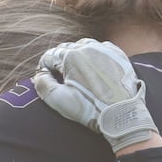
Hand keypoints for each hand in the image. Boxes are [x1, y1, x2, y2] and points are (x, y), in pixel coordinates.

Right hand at [33, 39, 157, 152]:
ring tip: (77, 73)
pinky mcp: (119, 56)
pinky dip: (94, 55)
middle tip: (61, 79)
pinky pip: (102, 48)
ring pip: (83, 45)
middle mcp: (88, 48)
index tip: (46, 80)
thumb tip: (40, 74)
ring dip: (76, 56)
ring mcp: (105, 50)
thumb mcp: (58, 100)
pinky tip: (94, 69)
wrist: (122, 116)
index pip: (49, 56)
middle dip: (59, 62)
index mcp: (71, 56)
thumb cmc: (89, 109)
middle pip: (65, 49)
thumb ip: (43, 84)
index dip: (44, 68)